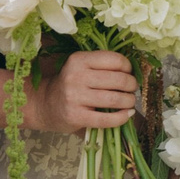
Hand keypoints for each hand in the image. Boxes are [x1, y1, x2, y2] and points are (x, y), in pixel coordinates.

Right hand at [24, 49, 138, 133]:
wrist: (45, 105)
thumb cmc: (71, 85)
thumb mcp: (81, 68)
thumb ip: (102, 66)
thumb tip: (134, 72)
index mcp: (79, 60)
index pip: (115, 59)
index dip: (128, 67)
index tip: (129, 73)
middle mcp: (76, 76)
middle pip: (118, 79)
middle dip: (132, 85)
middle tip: (132, 89)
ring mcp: (75, 97)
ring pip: (115, 99)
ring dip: (129, 101)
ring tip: (129, 102)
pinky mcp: (76, 116)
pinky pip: (106, 119)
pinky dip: (122, 118)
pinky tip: (127, 115)